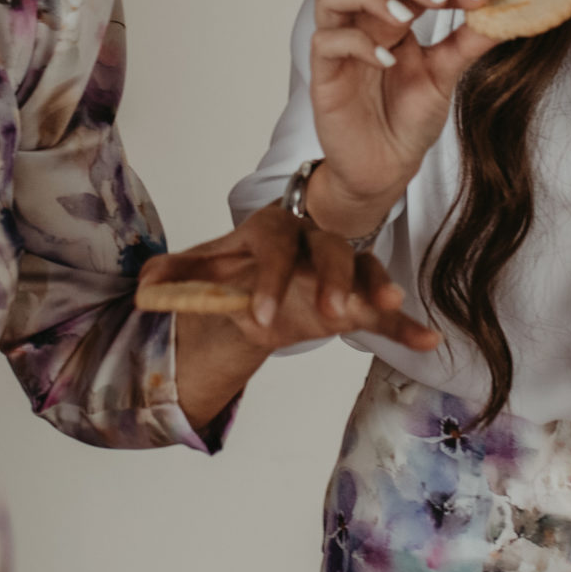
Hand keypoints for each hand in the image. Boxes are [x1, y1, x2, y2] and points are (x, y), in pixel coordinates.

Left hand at [140, 202, 440, 355]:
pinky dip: (405, 324)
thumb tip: (142, 288)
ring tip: (386, 304)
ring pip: (362, 268)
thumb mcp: (208, 264)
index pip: (271, 249)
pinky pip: (385, 306)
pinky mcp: (360, 292)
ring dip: (375, 285)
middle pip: (327, 252)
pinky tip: (428, 341)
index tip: (261, 319)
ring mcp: (341, 264)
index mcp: (272, 230)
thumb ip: (178, 275)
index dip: (267, 281)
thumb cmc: (244, 260)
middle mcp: (313, 239)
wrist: (277, 257)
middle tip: (330, 312)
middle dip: (330, 280)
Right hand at [307, 0, 496, 234]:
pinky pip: (326, 41)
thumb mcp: (446, 74)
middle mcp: (363, 25)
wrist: (387, 168)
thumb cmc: (410, 119)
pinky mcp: (323, 75)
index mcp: (391, 19)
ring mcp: (340, 48)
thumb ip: (470, 41)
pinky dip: (357, 43)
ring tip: (404, 19)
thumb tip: (506, 10)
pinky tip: (387, 62)